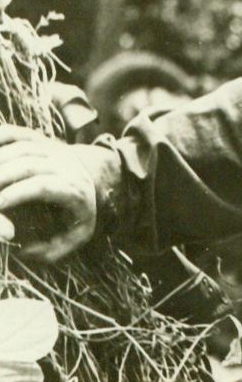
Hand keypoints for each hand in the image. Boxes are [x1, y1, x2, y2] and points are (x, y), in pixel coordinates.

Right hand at [0, 126, 99, 261]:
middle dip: (1, 177)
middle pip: (29, 164)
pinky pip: (15, 133)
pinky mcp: (40, 138)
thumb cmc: (77, 215)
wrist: (93, 179)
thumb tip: (20, 246)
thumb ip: (51, 249)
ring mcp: (53, 148)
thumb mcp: (76, 236)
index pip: (44, 186)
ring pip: (20, 147)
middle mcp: (66, 164)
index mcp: (76, 190)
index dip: (18, 194)